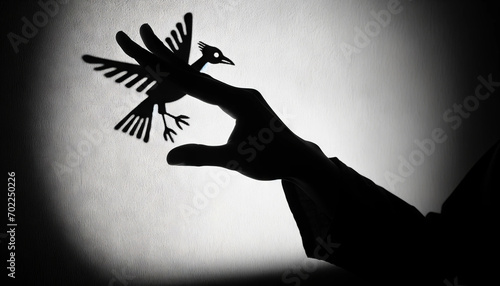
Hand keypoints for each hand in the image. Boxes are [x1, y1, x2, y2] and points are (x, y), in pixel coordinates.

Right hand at [116, 24, 338, 214]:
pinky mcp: (242, 101)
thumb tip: (168, 157)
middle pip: (194, 71)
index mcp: (236, 101)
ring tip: (152, 50)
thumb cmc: (270, 161)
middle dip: (163, 54)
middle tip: (139, 31)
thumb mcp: (235, 162)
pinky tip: (183, 77)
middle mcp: (238, 92)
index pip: (191, 82)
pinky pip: (212, 88)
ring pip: (202, 77)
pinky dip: (193, 81)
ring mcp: (241, 95)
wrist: (299, 159)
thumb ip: (202, 156)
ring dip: (177, 65)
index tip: (141, 53)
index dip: (162, 68)